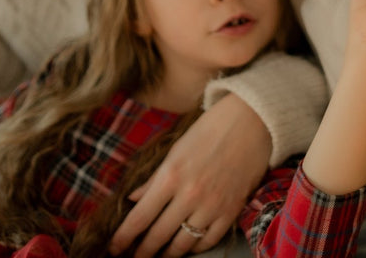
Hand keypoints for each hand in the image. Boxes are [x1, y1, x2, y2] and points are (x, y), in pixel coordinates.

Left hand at [109, 93, 271, 257]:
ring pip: (182, 244)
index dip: (123, 237)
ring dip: (167, 254)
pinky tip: (186, 246)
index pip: (139, 217)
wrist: (251, 121)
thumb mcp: (175, 150)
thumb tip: (133, 200)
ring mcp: (212, 206)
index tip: (114, 248)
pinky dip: (195, 247)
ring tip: (158, 256)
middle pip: (158, 235)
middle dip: (142, 251)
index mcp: (170, 176)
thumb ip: (154, 179)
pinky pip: (208, 240)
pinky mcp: (231, 211)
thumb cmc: (210, 130)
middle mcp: (189, 195)